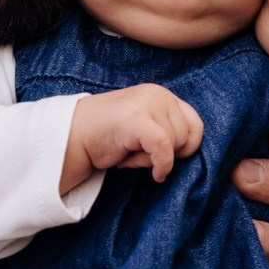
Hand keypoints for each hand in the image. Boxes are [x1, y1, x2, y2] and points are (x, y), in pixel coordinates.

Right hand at [61, 85, 202, 193]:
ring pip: (174, 144)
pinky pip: (164, 149)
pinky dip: (162, 165)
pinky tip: (155, 174)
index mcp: (162, 94)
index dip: (188, 146)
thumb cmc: (111, 137)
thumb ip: (168, 129)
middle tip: (138, 153)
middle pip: (186, 136)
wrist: (73, 136)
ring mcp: (148, 104)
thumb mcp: (146, 127)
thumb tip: (192, 148)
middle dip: (166, 153)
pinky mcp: (138, 119)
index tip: (169, 157)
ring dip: (154, 158)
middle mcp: (158, 94)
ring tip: (131, 154)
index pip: (195, 124)